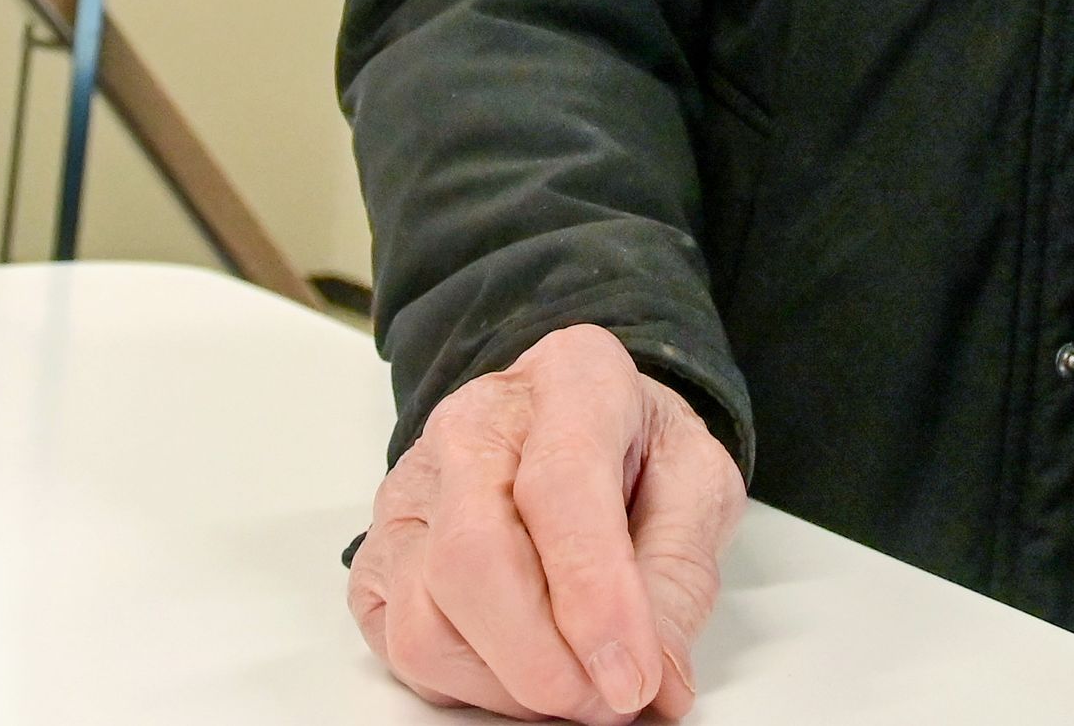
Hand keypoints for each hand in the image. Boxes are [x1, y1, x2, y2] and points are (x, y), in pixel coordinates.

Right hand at [348, 326, 745, 720]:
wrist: (577, 426)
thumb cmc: (636, 453)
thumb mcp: (695, 487)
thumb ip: (680, 577)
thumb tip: (657, 681)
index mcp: (571, 380)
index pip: (561, 485)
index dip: (595, 596)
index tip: (630, 676)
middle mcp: (472, 425)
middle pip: (474, 557)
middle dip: (545, 661)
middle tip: (608, 701)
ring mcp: (412, 490)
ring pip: (427, 617)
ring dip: (507, 684)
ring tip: (572, 684)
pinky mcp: (378, 554)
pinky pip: (401, 645)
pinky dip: (467, 685)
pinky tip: (520, 669)